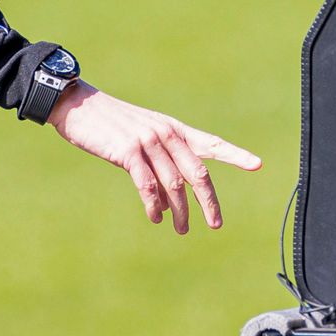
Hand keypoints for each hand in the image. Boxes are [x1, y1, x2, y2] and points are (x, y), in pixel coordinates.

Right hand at [47, 82, 262, 234]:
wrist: (78, 106)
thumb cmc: (110, 126)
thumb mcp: (141, 142)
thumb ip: (158, 169)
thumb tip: (167, 205)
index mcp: (173, 129)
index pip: (211, 143)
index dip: (235, 154)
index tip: (257, 164)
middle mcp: (166, 133)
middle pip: (197, 172)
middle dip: (208, 201)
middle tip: (214, 224)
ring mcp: (148, 141)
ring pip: (174, 183)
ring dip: (180, 211)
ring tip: (181, 229)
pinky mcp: (128, 150)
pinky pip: (148, 184)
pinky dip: (153, 204)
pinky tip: (155, 217)